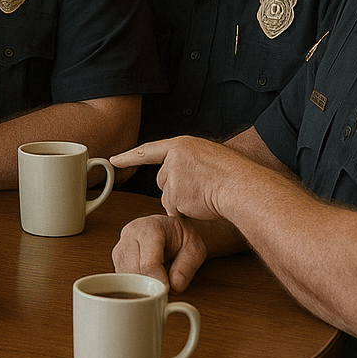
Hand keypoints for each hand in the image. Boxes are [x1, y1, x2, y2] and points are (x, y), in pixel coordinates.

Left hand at [112, 136, 236, 221]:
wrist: (242, 186)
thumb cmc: (233, 174)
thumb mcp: (206, 156)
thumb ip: (186, 161)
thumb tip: (174, 178)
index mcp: (181, 144)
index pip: (149, 150)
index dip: (130, 156)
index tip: (115, 160)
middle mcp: (172, 158)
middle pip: (162, 180)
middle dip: (176, 189)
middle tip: (201, 188)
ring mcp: (172, 176)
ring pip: (168, 197)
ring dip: (183, 202)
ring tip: (205, 195)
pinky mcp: (174, 195)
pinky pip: (175, 210)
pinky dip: (187, 212)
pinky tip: (202, 204)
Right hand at [112, 214, 209, 292]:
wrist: (175, 230)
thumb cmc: (184, 238)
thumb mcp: (195, 250)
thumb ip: (187, 267)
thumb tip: (174, 286)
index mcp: (150, 228)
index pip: (149, 263)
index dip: (158, 282)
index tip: (167, 291)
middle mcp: (130, 234)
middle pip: (133, 271)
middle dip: (148, 286)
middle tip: (163, 289)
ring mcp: (121, 246)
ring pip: (124, 277)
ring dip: (139, 286)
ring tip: (156, 280)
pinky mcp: (118, 258)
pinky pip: (121, 278)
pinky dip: (133, 285)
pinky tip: (146, 281)